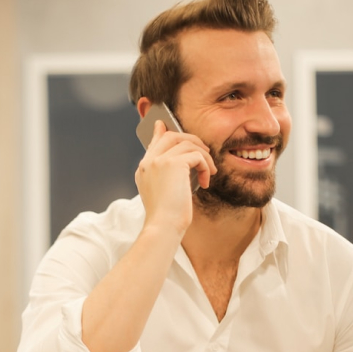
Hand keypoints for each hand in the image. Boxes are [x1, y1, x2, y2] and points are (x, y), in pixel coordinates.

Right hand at [135, 120, 216, 236]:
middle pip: (171, 136)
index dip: (161, 132)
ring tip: (208, 172)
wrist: (163, 226)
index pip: (154, 142)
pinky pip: (196, 155)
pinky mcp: (173, 163)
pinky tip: (205, 181)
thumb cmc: (166, 217)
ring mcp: (159, 161)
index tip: (163, 125)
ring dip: (203, 156)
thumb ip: (168, 176)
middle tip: (204, 152)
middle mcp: (148, 162)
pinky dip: (205, 166)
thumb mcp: (164, 194)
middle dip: (191, 140)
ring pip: (187, 143)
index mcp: (143, 169)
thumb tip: (183, 165)